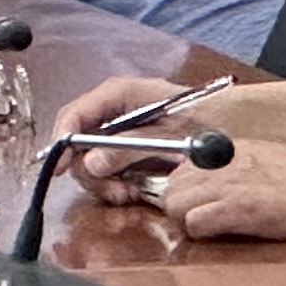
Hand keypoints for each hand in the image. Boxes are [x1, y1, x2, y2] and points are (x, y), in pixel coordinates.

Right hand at [50, 73, 199, 187]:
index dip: (62, 139)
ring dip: (103, 181)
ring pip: (88, 158)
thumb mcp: (166, 135)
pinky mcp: (123, 146)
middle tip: (112, 191)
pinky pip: (104, 167)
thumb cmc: (201, 120)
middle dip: (89, 170)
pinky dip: (113, 182)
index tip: (59, 167)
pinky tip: (131, 189)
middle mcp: (111, 108)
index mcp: (119, 93)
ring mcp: (116, 128)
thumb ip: (127, 147)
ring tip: (127, 192)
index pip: (75, 112)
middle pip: (77, 140)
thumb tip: (91, 164)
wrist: (227, 126)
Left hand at [147, 134, 285, 242]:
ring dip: (186, 221)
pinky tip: (222, 235)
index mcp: (232, 149)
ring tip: (211, 230)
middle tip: (201, 222)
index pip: (181, 167)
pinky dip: (201, 233)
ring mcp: (232, 184)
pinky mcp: (242, 209)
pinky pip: (195, 222)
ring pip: (175, 203)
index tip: (193, 205)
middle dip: (179, 208)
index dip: (183, 191)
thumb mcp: (270, 158)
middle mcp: (226, 161)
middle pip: (170, 186)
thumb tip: (220, 178)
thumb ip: (241, 165)